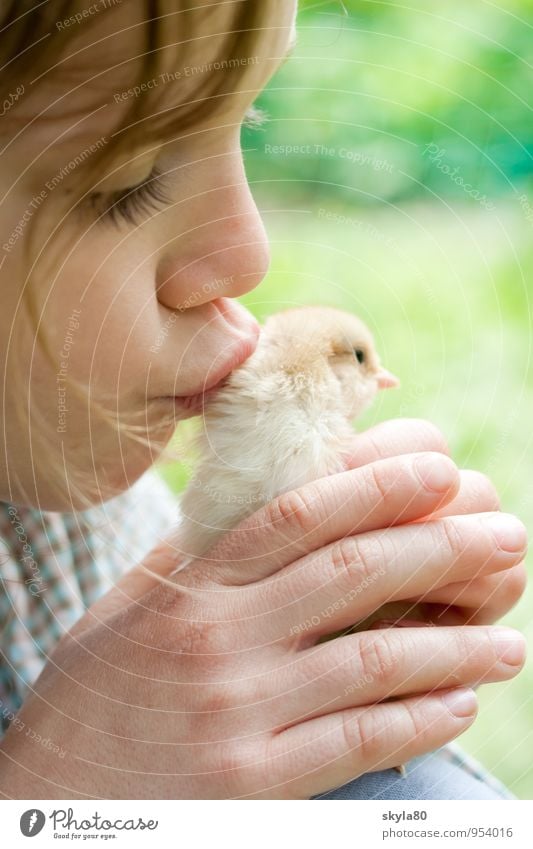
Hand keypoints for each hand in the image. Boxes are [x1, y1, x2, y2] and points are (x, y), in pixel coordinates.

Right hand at [0, 432, 525, 798]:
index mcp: (191, 587)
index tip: (440, 467)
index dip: (378, 484)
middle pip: (352, 572)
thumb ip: (197, 563)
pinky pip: (358, 741)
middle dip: (442, 547)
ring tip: (508, 643)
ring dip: (455, 646)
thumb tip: (261, 513)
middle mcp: (219, 639)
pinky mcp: (251, 784)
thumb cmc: (92, 698)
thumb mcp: (129, 611)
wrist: (43, 804)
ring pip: (373, 660)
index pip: (298, 514)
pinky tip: (457, 706)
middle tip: (506, 536)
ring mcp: (238, 711)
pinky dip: (419, 719)